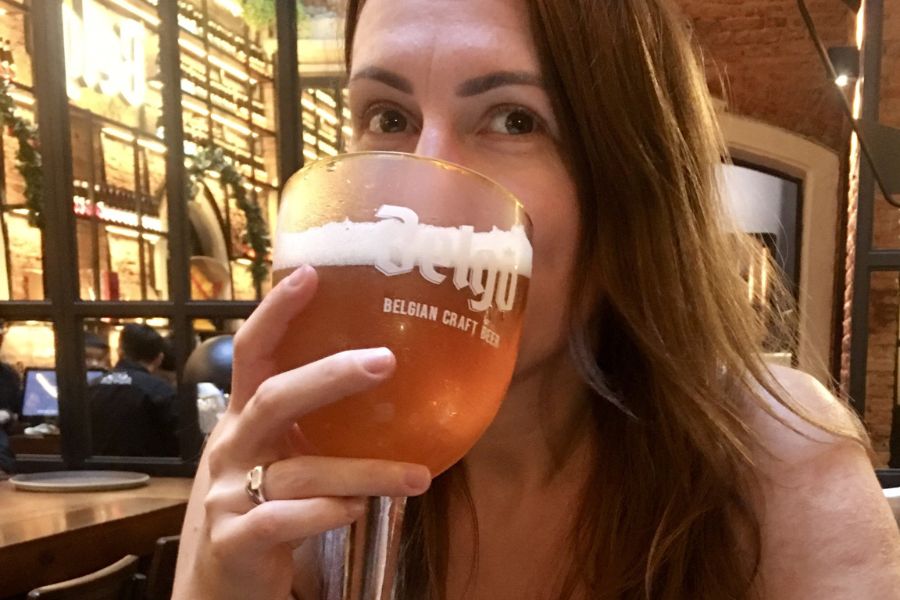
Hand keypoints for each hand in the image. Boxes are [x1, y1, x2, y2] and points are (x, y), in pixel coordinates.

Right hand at [180, 266, 431, 599]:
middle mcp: (230, 448)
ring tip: (417, 476)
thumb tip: (393, 389)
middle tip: (385, 362)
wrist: (216, 587)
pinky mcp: (236, 541)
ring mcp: (226, 495)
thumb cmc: (259, 508)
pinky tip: (360, 511)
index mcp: (243, 419)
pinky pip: (286, 520)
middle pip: (273, 398)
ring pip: (299, 471)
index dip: (276, 312)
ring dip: (365, 471)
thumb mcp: (277, 459)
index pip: (252, 353)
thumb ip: (313, 429)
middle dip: (329, 376)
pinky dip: (328, 513)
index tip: (311, 273)